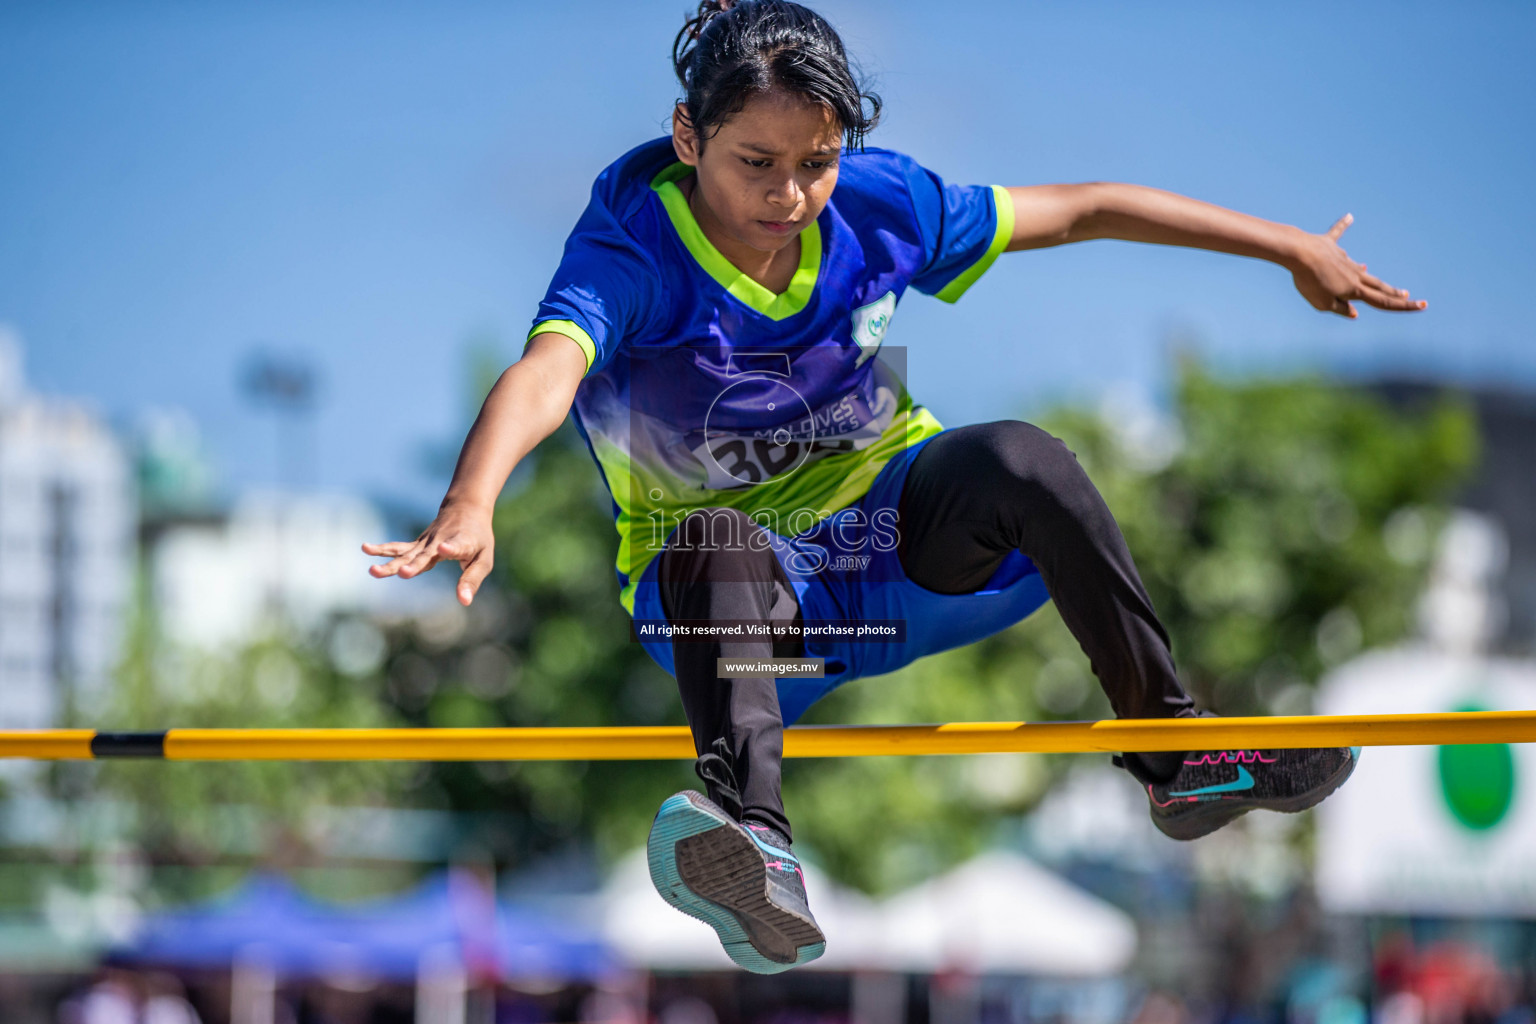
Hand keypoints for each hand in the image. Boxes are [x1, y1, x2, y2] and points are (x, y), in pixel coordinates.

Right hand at [363, 503, 495, 606]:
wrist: (466, 509)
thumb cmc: (478, 538)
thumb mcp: (484, 560)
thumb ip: (472, 580)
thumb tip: (464, 601)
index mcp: (462, 542)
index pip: (457, 546)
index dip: (451, 548)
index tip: (444, 549)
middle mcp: (440, 541)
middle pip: (425, 555)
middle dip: (414, 565)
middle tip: (403, 574)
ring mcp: (426, 542)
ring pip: (407, 553)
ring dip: (390, 562)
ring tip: (373, 570)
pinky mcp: (417, 543)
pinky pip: (399, 547)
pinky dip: (383, 549)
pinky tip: (365, 548)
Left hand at [1291, 214, 1427, 318]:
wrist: (1300, 253)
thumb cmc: (1310, 281)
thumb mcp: (1323, 303)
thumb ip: (1340, 309)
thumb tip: (1355, 313)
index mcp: (1354, 290)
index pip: (1383, 301)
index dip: (1403, 306)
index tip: (1423, 305)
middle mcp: (1353, 273)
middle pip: (1377, 285)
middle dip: (1392, 292)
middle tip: (1407, 294)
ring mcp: (1342, 258)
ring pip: (1358, 268)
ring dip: (1365, 273)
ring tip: (1367, 271)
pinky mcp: (1328, 245)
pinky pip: (1337, 234)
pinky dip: (1343, 226)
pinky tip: (1349, 216)